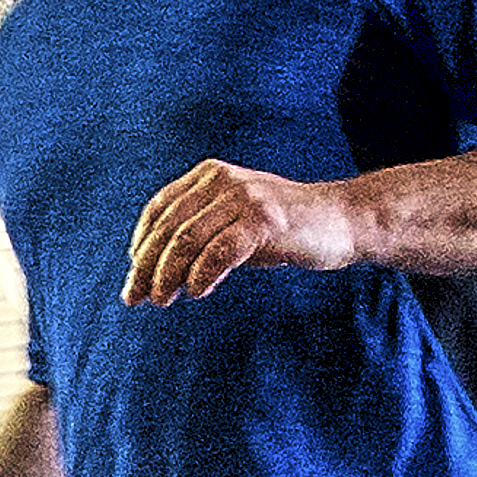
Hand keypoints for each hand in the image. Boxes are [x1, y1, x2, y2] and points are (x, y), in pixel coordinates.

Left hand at [124, 157, 364, 303]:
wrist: (342, 221)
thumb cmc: (283, 230)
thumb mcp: (233, 223)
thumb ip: (199, 236)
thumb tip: (152, 274)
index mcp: (209, 175)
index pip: (159, 209)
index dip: (141, 244)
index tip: (134, 274)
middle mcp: (222, 181)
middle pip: (169, 227)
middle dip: (146, 266)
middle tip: (134, 297)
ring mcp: (244, 198)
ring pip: (187, 240)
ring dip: (168, 275)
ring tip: (161, 300)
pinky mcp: (264, 221)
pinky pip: (219, 252)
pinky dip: (201, 275)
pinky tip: (197, 292)